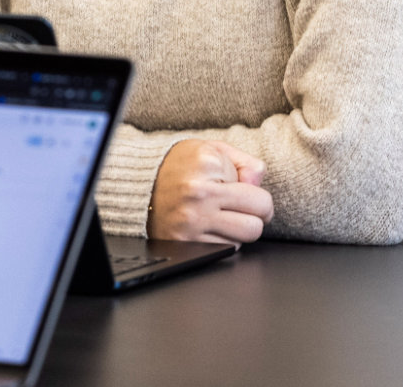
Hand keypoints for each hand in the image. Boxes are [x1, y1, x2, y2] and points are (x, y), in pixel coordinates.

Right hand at [147, 140, 272, 243]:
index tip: (249, 196)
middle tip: (242, 210)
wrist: (142, 183)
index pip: (260, 200)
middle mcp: (198, 197)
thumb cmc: (182, 166)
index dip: (259, 199)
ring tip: (219, 215)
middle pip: (254, 227)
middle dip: (253, 219)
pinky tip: (208, 226)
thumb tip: (259, 183)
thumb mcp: (215, 150)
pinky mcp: (183, 244)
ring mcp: (189, 224)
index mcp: (208, 167)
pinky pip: (221, 251)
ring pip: (240, 243)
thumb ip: (245, 163)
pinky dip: (220, 241)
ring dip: (235, 231)